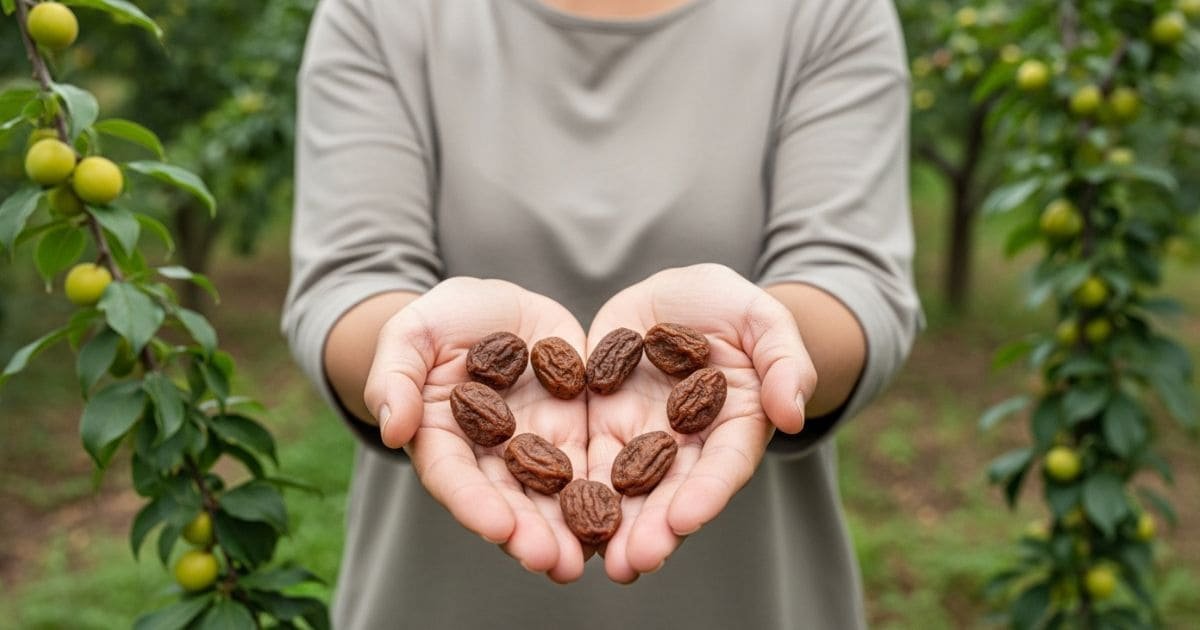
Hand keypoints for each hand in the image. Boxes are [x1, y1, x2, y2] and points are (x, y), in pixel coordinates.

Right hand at [363, 277, 588, 582]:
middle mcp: (490, 456)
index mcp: (442, 439)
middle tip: (555, 562)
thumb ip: (394, 377)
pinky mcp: (574, 429)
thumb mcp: (410, 334)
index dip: (475, 505)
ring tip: (595, 555)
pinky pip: (594, 462)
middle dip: (531, 534)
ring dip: (573, 528)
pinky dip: (610, 491)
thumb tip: (391, 429)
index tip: (498, 528)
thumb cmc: (440, 320)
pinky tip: (631, 514)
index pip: (455, 479)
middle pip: (509, 500)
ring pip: (554, 494)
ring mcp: (534, 445)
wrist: (494, 305)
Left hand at [585, 264, 815, 582]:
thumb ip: (784, 363)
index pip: (723, 465)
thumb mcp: (765, 320)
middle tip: (633, 561)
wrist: (679, 295)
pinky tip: (553, 519)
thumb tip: (793, 415)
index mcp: (734, 425)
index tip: (685, 519)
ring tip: (595, 559)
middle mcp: (688, 445)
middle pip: (672, 492)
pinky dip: (573, 491)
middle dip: (653, 528)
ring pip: (626, 490)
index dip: (706, 493)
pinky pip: (586, 460)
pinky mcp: (604, 424)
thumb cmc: (731, 307)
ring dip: (612, 526)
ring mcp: (644, 437)